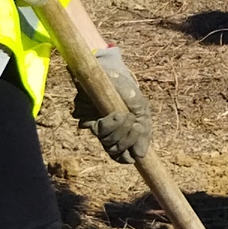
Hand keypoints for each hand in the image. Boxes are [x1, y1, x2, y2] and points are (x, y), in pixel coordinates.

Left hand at [79, 47, 152, 162]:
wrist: (112, 71)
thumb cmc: (127, 91)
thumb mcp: (141, 110)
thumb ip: (143, 133)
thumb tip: (141, 155)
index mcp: (121, 134)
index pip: (122, 157)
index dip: (128, 157)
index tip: (136, 152)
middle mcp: (107, 133)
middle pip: (115, 150)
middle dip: (126, 139)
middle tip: (134, 124)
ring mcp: (95, 125)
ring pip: (106, 142)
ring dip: (118, 131)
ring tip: (125, 116)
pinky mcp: (84, 117)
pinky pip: (97, 130)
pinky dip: (108, 124)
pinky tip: (115, 114)